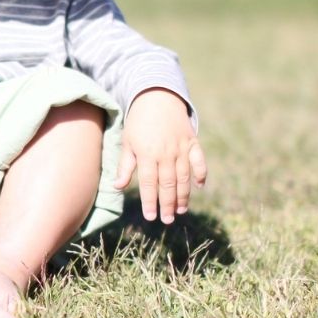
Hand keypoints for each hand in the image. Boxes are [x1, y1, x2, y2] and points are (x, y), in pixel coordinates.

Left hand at [113, 88, 207, 223]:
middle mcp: (165, 153)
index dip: (150, 201)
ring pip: (184, 177)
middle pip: (168, 184)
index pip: (148, 183)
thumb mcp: (127, 142)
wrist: (157, 97)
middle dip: (167, 204)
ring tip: (180, 211)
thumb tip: (117, 187)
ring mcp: (181, 148)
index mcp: (147, 153)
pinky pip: (199, 161)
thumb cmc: (138, 122)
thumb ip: (125, 165)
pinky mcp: (192, 142)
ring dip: (183, 195)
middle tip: (167, 220)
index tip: (151, 217)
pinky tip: (199, 187)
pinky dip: (200, 173)